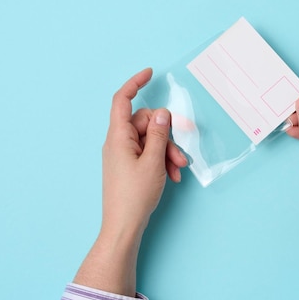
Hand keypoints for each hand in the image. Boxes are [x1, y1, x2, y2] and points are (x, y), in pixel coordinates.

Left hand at [102, 68, 188, 235]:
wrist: (123, 225)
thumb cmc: (135, 195)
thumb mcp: (153, 161)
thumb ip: (158, 134)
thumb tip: (161, 113)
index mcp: (118, 137)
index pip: (122, 101)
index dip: (135, 84)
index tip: (150, 73)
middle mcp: (118, 142)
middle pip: (144, 122)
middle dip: (166, 135)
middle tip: (180, 155)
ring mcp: (122, 154)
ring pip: (150, 139)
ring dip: (167, 151)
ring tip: (178, 169)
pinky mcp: (128, 165)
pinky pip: (147, 153)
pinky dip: (161, 160)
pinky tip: (172, 175)